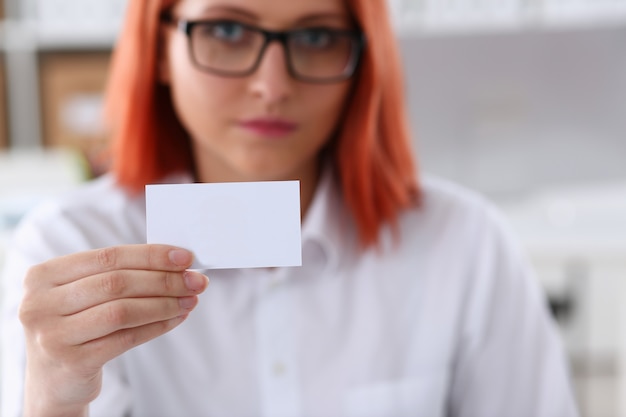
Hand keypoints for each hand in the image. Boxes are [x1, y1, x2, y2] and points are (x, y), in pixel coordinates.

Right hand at [18, 244, 207, 416]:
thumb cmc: (76, 327)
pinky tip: (176, 319)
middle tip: (196, 281)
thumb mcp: (81, 295)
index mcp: (42, 275)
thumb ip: (117, 274)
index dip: (150, 255)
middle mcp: (39, 303)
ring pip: (123, 310)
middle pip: (116, 282)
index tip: (186, 257)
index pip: (107, 257)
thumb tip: (176, 263)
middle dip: (164, 279)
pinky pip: (126, 338)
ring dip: (164, 303)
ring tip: (190, 300)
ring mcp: (52, 335)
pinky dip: (157, 326)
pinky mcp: (71, 362)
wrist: (53, 383)